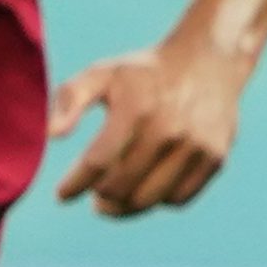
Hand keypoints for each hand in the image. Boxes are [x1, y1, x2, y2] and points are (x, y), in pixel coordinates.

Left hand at [52, 36, 251, 215]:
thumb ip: (70, 99)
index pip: (97, 162)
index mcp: (136, 108)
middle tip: (94, 193)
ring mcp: (195, 146)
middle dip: (100, 196)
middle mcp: (168, 129)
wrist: (209, 61)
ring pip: (149, 199)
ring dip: (125, 206)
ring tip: (113, 198)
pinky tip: (146, 187)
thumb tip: (51, 134)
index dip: (75, 184)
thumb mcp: (103, 74)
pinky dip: (157, 200)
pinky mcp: (215, 158)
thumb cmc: (145, 73)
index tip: (62, 194)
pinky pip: (178, 199)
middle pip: (121, 187)